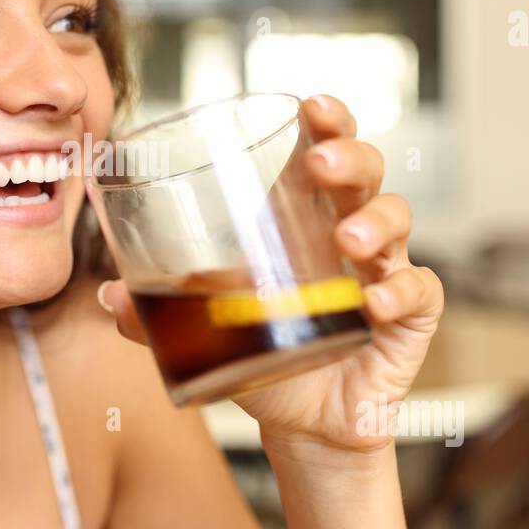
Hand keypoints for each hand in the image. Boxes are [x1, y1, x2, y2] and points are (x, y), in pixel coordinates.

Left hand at [96, 95, 443, 453]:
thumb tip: (109, 293)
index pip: (324, 150)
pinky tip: (375, 303)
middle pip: (366, 173)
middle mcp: (349, 234)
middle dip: (350, 157)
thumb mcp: (206, 328)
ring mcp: (383, 273)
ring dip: (374, 223)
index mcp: (303, 217)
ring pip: (398, 221)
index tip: (312, 106)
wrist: (302, 422)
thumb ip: (157, 312)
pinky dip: (402, 292)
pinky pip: (420, 293)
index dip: (327, 121)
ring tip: (346, 241)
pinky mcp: (407, 320)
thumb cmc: (262, 352)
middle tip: (320, 164)